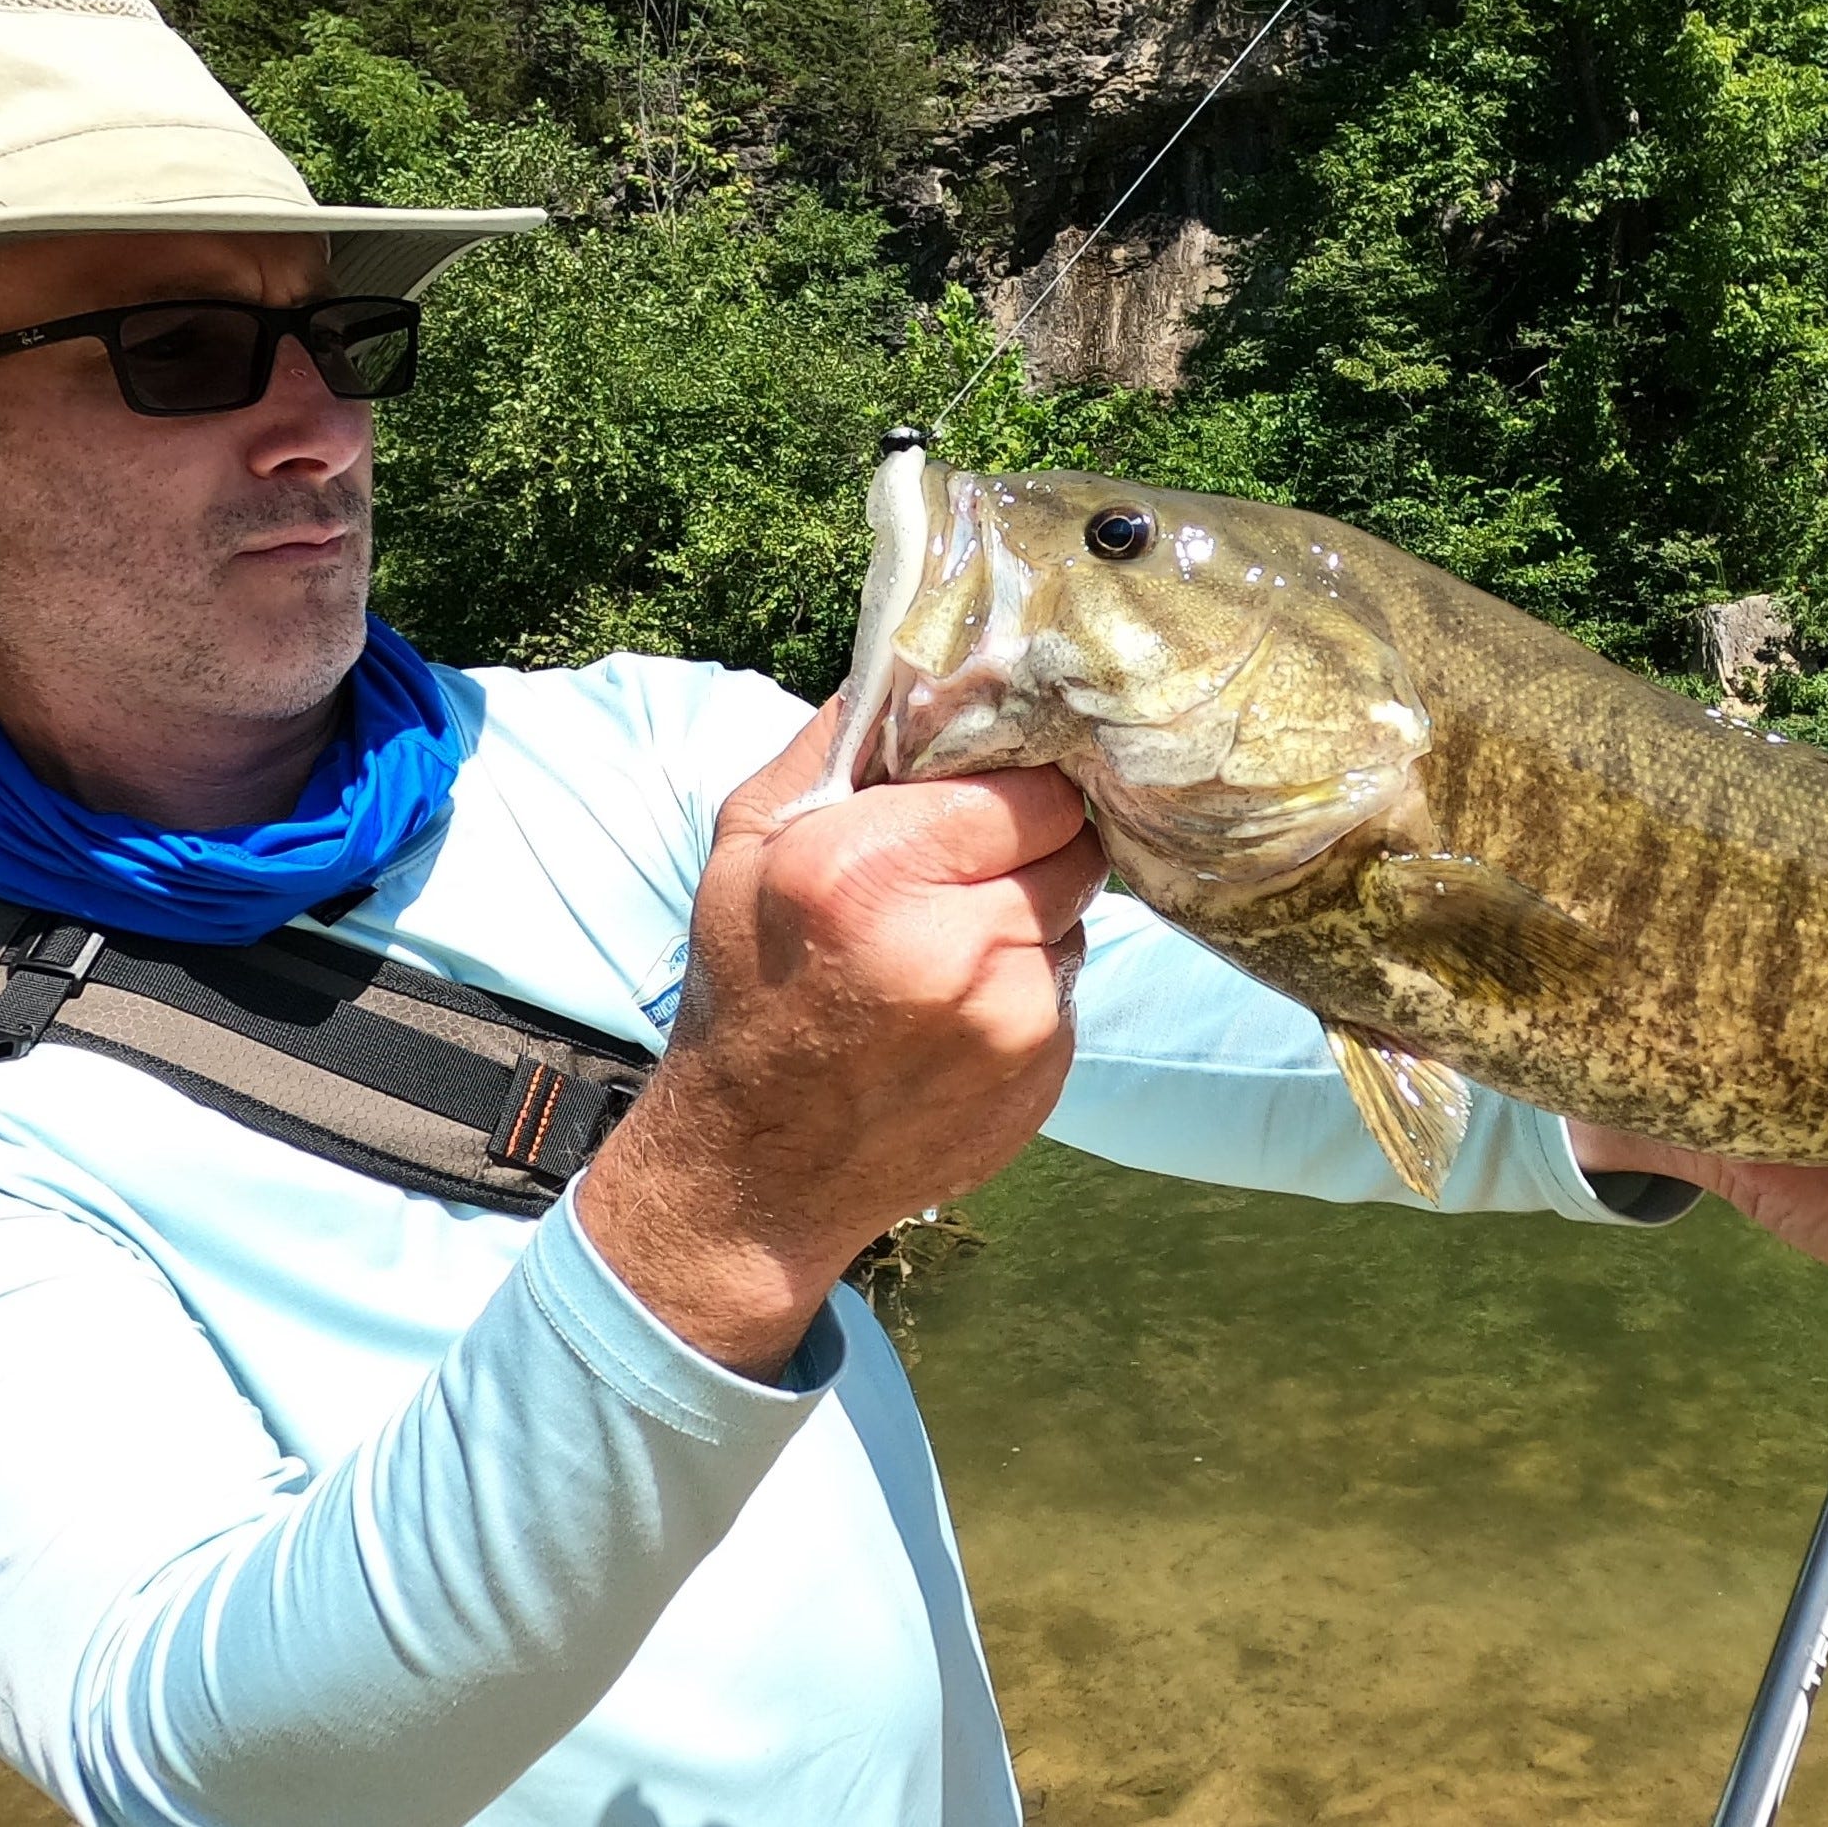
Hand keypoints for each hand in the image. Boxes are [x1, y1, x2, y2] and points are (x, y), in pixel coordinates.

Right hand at [577, 699, 1104, 1375]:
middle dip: (1033, 841)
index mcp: (868, 869)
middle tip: (970, 866)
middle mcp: (951, 943)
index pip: (1032, 783)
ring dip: (1034, 912)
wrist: (756, 1170)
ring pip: (1079, 911)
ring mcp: (1009, 1018)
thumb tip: (924, 656)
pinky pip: (1071, 983)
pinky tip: (963, 1007)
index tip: (988, 792)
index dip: (1015, 782)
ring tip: (952, 942)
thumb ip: (840, 741)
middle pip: (1074, 842)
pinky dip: (1033, 981)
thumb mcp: (748, 845)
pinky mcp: (1043, 1072)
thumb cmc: (748, 989)